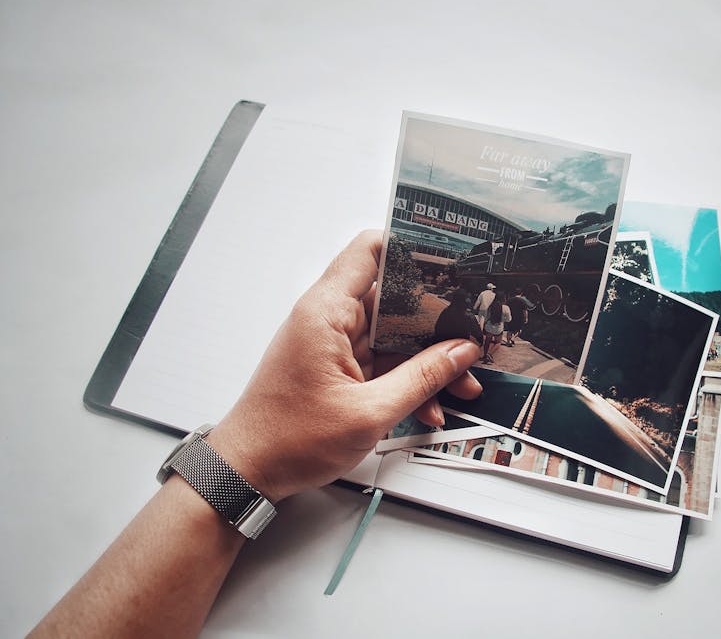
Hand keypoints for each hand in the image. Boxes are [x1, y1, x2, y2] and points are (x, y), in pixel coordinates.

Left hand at [210, 230, 481, 502]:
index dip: (412, 247)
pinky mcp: (337, 367)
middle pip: (395, 299)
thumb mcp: (370, 413)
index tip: (452, 261)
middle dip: (438, 323)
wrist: (248, 472)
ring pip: (395, 336)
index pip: (371, 250)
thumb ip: (422, 378)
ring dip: (428, 361)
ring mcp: (334, 344)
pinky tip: (430, 407)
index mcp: (327, 312)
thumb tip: (460, 352)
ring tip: (460, 386)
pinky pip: (383, 362)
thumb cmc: (286, 440)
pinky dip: (408, 381)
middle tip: (472, 337)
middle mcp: (329, 320)